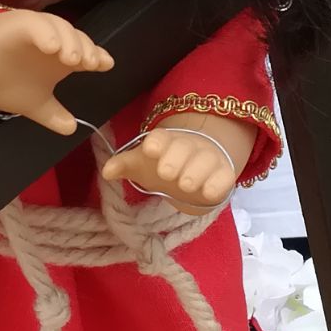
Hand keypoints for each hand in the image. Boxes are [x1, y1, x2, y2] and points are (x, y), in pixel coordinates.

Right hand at [0, 11, 113, 135]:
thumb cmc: (6, 84)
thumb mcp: (34, 104)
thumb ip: (53, 115)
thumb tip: (72, 129)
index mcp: (61, 57)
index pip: (86, 52)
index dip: (97, 56)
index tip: (106, 66)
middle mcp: (52, 40)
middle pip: (75, 37)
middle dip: (86, 48)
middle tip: (92, 64)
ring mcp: (35, 30)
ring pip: (57, 26)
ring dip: (68, 40)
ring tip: (73, 59)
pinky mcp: (15, 24)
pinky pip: (33, 24)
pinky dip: (44, 33)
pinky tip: (52, 47)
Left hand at [101, 113, 254, 212]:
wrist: (196, 168)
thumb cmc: (164, 164)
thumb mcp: (142, 166)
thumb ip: (124, 166)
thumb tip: (106, 171)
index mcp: (165, 141)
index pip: (161, 137)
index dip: (157, 142)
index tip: (149, 149)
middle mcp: (188, 147)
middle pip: (183, 148)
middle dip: (175, 158)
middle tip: (165, 172)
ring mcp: (208, 159)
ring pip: (205, 161)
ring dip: (195, 171)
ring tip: (185, 184)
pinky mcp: (223, 174)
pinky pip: (224, 177)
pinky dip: (217, 184)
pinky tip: (208, 193)